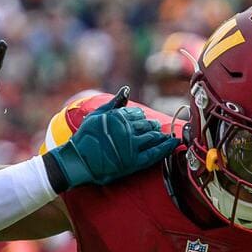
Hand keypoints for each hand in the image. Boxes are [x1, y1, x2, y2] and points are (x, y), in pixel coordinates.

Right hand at [46, 87, 180, 189]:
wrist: (77, 162)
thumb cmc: (84, 138)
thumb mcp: (96, 116)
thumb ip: (113, 103)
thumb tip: (127, 90)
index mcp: (118, 117)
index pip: (137, 114)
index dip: (141, 118)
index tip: (143, 121)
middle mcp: (126, 130)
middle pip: (148, 125)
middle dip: (152, 126)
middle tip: (155, 128)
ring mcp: (131, 146)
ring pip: (153, 137)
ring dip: (160, 135)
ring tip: (164, 135)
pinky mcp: (134, 162)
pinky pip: (155, 153)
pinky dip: (166, 147)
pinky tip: (174, 142)